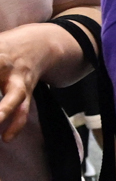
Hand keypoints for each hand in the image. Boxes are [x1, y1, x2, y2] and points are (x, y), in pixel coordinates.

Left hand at [0, 22, 71, 141]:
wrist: (45, 42)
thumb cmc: (8, 45)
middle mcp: (6, 64)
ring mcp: (19, 78)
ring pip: (14, 97)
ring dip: (4, 112)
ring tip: (0, 133)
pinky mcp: (25, 90)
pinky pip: (22, 108)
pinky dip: (15, 123)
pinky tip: (7, 137)